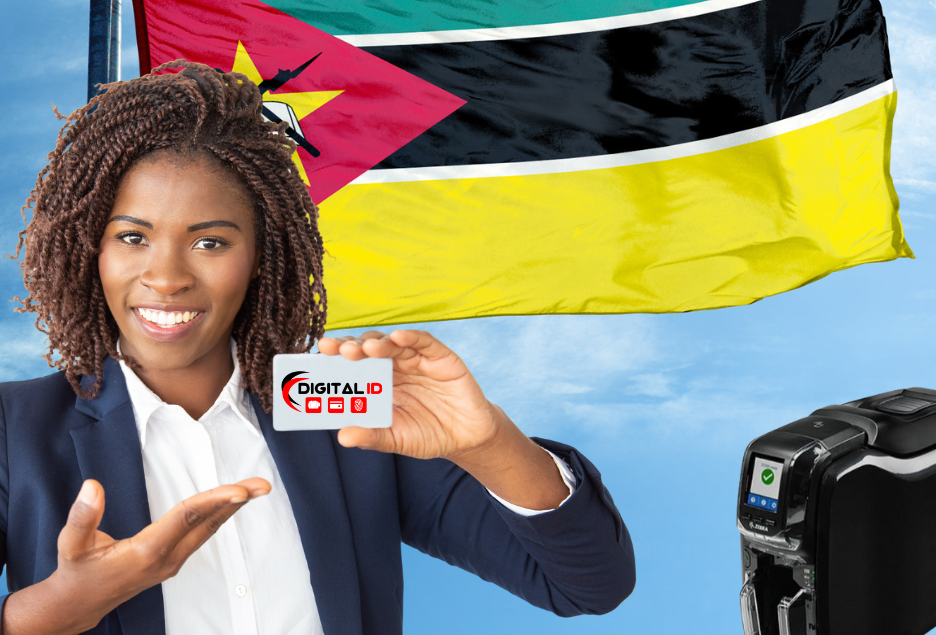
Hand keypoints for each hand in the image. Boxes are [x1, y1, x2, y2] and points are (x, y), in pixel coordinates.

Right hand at [1, 477, 269, 634]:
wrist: (80, 603)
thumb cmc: (78, 571)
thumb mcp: (70, 545)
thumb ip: (81, 517)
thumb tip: (92, 487)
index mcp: (146, 552)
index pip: (187, 518)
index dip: (214, 501)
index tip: (240, 490)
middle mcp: (166, 557)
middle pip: (207, 522)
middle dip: (237, 501)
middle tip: (263, 484)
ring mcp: (172, 561)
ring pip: (209, 528)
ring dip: (232, 506)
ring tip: (255, 488)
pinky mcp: (173, 560)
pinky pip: (202, 532)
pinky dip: (219, 514)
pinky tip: (231, 502)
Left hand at [318, 330, 500, 461]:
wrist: (467, 438)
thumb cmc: (429, 435)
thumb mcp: (397, 439)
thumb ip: (373, 436)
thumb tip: (343, 436)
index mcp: (380, 383)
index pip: (354, 364)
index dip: (337, 357)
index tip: (319, 355)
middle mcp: (395, 367)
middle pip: (369, 349)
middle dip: (351, 347)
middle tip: (336, 349)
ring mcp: (418, 360)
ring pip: (393, 344)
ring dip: (378, 343)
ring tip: (365, 348)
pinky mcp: (441, 358)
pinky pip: (425, 343)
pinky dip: (411, 338)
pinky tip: (398, 338)